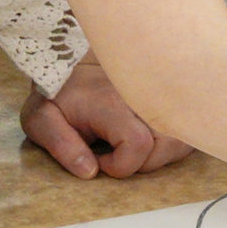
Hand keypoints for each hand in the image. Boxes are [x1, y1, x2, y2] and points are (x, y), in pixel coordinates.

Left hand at [19, 55, 194, 178]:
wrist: (78, 55)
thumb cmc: (60, 91)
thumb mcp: (42, 117)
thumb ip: (59, 144)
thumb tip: (89, 172)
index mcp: (112, 102)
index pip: (137, 145)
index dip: (119, 165)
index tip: (99, 156)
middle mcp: (144, 96)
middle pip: (166, 146)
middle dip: (141, 162)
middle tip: (115, 152)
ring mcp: (162, 94)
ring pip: (179, 140)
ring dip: (158, 154)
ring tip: (131, 145)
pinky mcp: (172, 97)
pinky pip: (184, 130)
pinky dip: (168, 143)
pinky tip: (146, 137)